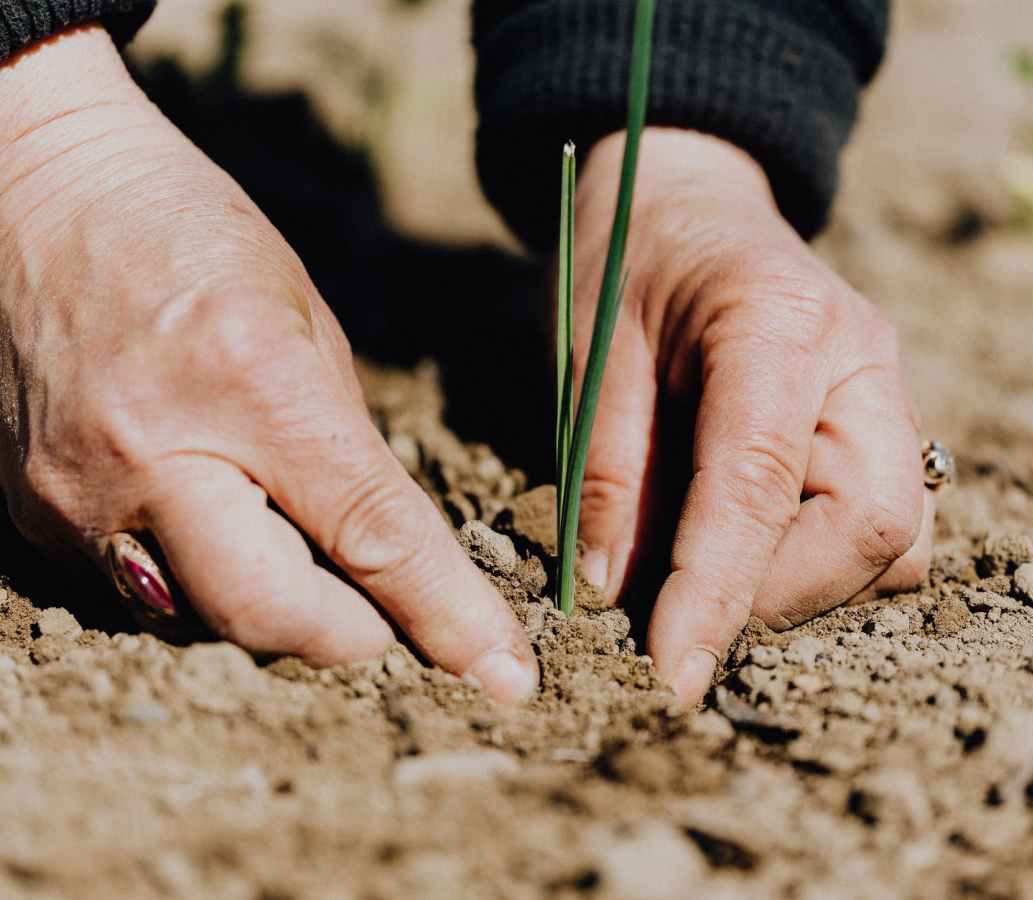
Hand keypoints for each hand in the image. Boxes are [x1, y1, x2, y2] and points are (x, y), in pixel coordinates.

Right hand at [0, 27, 536, 702]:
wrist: (34, 191)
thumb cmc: (190, 234)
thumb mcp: (305, 321)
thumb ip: (345, 448)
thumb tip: (384, 553)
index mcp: (252, 383)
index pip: (372, 536)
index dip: (448, 616)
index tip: (504, 674)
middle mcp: (155, 452)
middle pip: (275, 617)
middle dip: (354, 636)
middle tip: (390, 617)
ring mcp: (79, 493)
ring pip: (207, 620)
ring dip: (276, 608)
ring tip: (296, 547)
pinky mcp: (34, 512)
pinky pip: (143, 589)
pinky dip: (202, 579)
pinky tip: (216, 520)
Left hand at [572, 129, 932, 704]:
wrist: (689, 201)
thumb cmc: (628, 263)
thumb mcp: (592, 353)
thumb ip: (607, 470)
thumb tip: (615, 594)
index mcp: (778, 321)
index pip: (761, 484)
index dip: (716, 592)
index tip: (671, 673)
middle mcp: (863, 358)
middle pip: (875, 525)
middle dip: (779, 596)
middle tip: (686, 609)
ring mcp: (889, 392)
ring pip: (898, 540)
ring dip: (807, 586)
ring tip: (713, 570)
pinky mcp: (888, 424)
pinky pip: (887, 525)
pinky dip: (822, 562)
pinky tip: (751, 542)